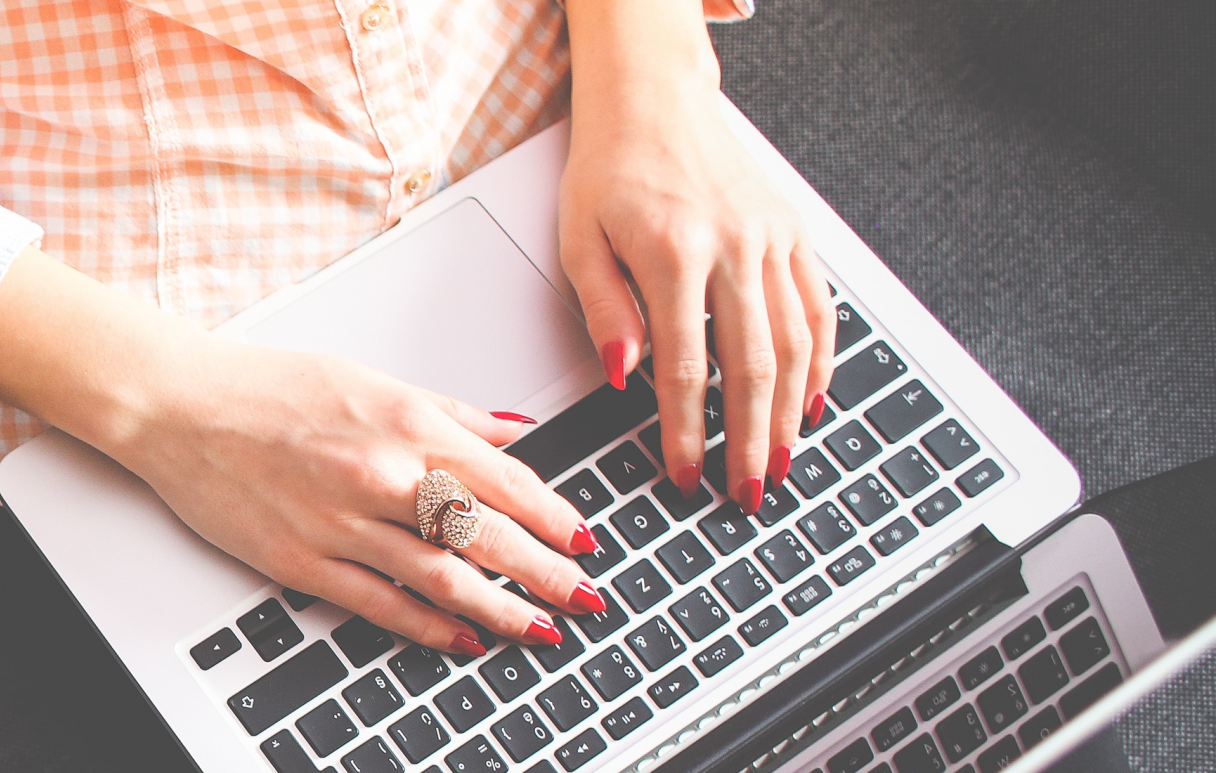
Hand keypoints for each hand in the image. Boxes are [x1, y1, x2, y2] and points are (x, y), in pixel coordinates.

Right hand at [95, 336, 605, 652]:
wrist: (180, 406)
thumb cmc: (267, 388)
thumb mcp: (371, 380)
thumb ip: (450, 413)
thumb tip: (513, 433)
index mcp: (405, 424)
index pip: (505, 481)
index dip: (555, 517)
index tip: (586, 542)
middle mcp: (381, 475)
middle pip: (487, 536)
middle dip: (548, 574)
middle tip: (587, 598)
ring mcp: (342, 523)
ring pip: (443, 577)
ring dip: (502, 609)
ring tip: (541, 630)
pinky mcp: (302, 561)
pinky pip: (381, 603)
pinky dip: (430, 626)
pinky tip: (463, 638)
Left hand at [558, 0, 834, 511]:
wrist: (654, 100)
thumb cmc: (609, 167)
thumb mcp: (578, 238)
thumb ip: (604, 309)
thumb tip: (624, 377)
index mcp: (674, 254)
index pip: (685, 367)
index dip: (686, 431)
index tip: (684, 473)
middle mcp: (734, 247)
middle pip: (753, 366)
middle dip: (752, 440)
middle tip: (749, 492)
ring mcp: (772, 239)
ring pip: (796, 343)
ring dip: (792, 412)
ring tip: (783, 462)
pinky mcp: (794, 232)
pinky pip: (818, 307)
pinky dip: (821, 360)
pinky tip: (812, 401)